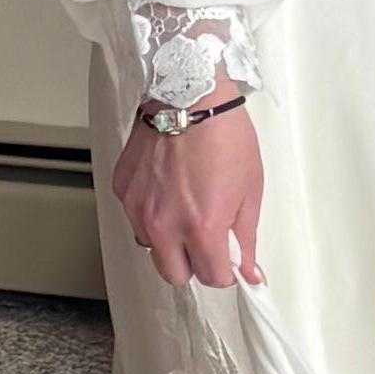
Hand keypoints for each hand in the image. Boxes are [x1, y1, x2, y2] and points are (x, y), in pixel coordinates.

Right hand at [110, 101, 262, 294]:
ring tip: (183, 209)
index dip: (224, 271)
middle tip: (205, 241)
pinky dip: (151, 213)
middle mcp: (166, 225)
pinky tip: (166, 188)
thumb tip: (250, 272)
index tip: (228, 260)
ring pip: (151, 248)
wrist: (188, 95)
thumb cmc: (224, 135)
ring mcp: (139, 209)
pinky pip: (135, 218)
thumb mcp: (250, 189)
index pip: (211, 278)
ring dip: (168, 241)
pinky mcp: (123, 191)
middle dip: (192, 265)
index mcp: (203, 227)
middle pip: (174, 275)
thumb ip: (246, 237)